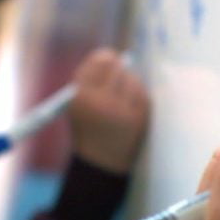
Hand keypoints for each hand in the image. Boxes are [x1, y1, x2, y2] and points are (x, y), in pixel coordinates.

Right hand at [68, 48, 148, 173]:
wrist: (100, 164)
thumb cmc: (87, 130)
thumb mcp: (77, 106)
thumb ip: (89, 81)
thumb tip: (111, 55)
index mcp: (80, 97)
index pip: (97, 62)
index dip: (104, 57)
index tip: (108, 57)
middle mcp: (100, 102)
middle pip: (115, 66)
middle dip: (117, 67)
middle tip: (119, 68)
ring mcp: (121, 111)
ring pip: (131, 79)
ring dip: (128, 83)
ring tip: (121, 98)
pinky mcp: (138, 118)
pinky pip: (142, 94)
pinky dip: (137, 97)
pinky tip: (129, 108)